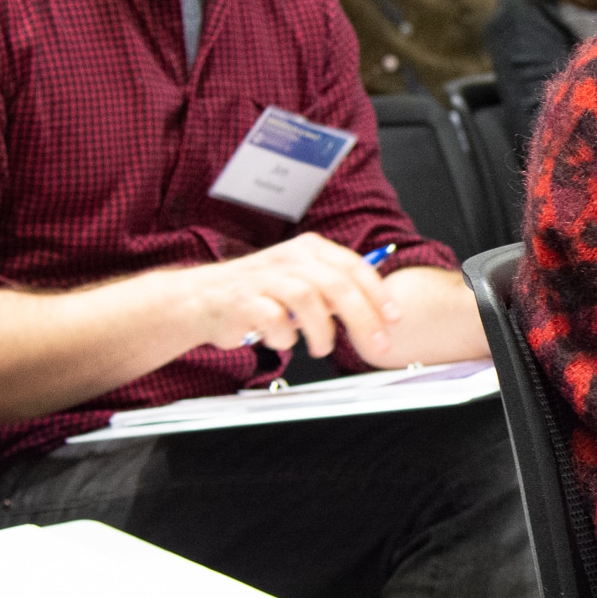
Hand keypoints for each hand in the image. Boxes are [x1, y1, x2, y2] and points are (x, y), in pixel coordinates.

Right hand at [179, 232, 402, 358]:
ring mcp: (264, 277)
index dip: (378, 294)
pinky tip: (284, 341)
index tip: (394, 318)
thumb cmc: (260, 294)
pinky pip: (273, 318)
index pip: (354, 267)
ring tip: (322, 347)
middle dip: (363, 318)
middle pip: (337, 285)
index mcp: (310, 250)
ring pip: (308, 299)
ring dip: (322, 330)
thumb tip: (381, 311)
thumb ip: (338, 290)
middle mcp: (289, 258)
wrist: (202, 299)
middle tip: (375, 343)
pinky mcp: (242, 299)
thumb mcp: (304, 281)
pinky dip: (284, 335)